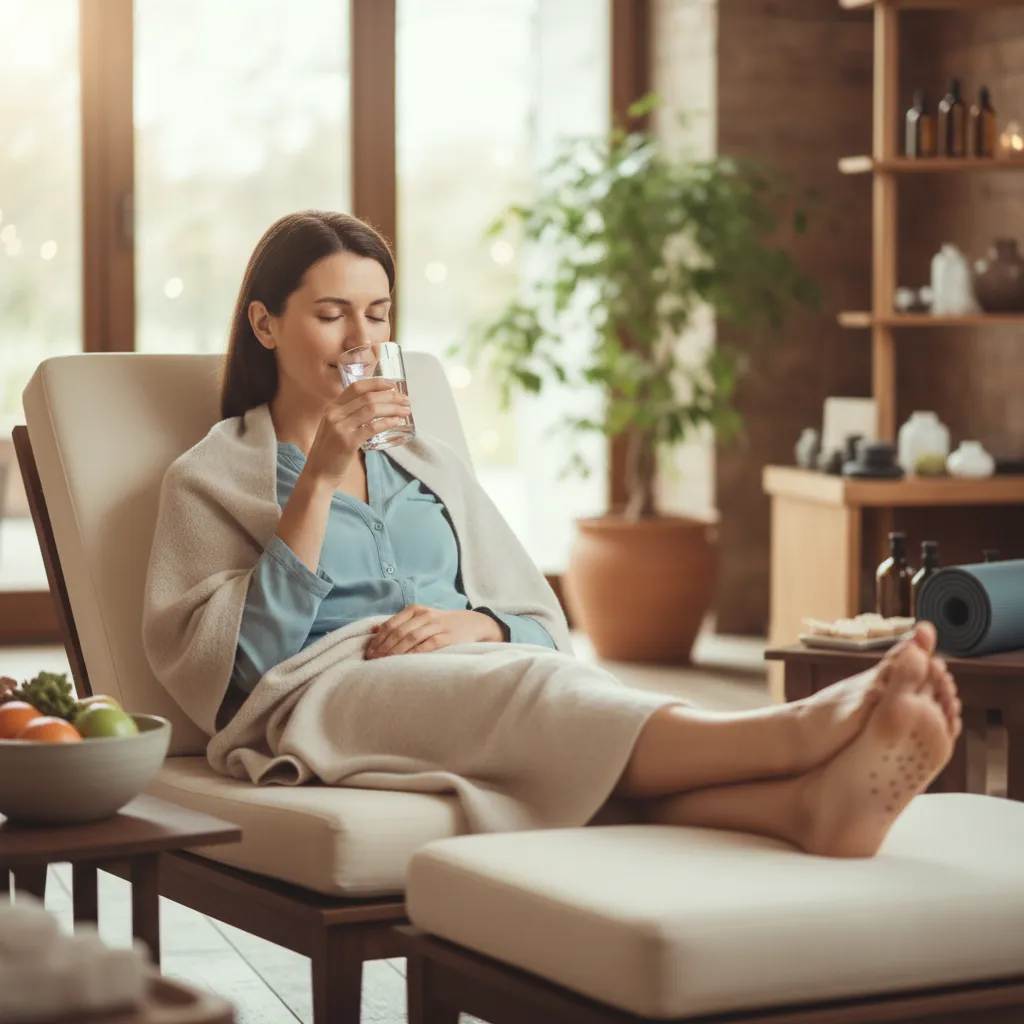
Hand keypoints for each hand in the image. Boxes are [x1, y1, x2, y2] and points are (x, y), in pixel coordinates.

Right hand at [304, 378, 411, 487]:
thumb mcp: (335, 426)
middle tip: (405, 400)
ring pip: (371, 409)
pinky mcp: (348, 442)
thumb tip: (376, 405)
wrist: (318, 473)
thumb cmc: (330, 450)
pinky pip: (372, 427)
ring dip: (392, 408)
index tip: (392, 385)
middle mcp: (335, 414)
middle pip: (367, 397)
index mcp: (332, 407)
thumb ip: (349, 414)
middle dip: (390, 396)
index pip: (356, 387)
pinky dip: (387, 422)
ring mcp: (340, 427)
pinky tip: (396, 422)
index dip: (376, 383)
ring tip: (405, 410)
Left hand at [365, 606, 502, 658]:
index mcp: (415, 609)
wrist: (472, 624)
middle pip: (398, 632)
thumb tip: (374, 630)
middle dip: (383, 647)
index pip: (391, 624)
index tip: (369, 653)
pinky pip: (427, 645)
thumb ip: (399, 623)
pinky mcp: (448, 636)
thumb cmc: (441, 624)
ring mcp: (437, 625)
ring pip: (411, 638)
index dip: (378, 640)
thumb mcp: (421, 618)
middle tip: (374, 661)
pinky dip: (414, 653)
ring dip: (395, 652)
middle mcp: (425, 615)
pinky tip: (405, 662)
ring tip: (385, 663)